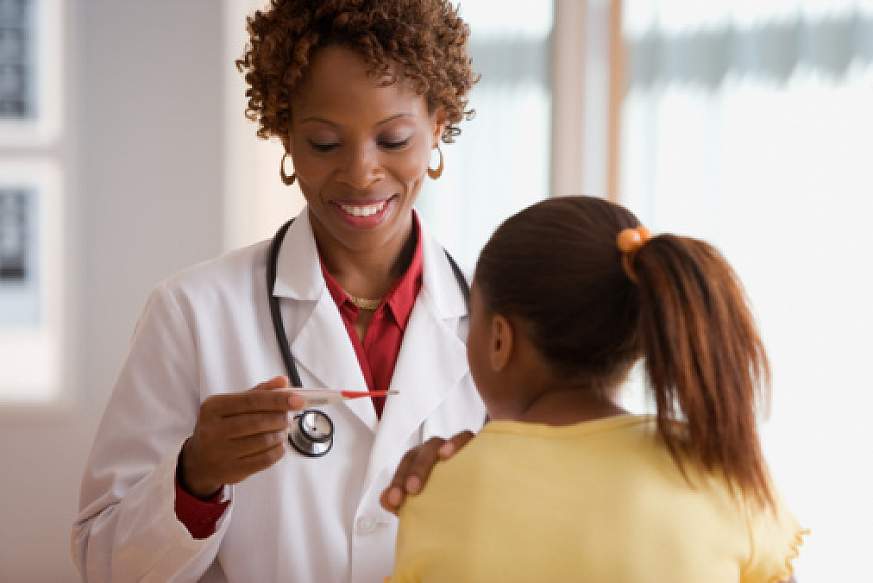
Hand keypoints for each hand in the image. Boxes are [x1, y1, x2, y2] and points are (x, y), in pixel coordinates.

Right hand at [179, 376, 303, 497]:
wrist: (199, 460)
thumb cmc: (220, 427)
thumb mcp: (231, 406)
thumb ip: (257, 393)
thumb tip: (283, 381)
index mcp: (213, 407)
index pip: (251, 400)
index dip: (277, 400)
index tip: (298, 400)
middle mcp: (213, 429)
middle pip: (258, 421)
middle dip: (280, 418)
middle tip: (289, 417)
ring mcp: (221, 452)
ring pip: (263, 441)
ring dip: (280, 435)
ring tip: (284, 431)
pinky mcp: (230, 471)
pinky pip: (263, 460)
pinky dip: (277, 451)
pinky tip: (279, 445)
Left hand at [379, 431, 474, 514]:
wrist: (479, 501)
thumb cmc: (444, 499)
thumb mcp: (423, 503)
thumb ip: (402, 503)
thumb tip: (385, 499)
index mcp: (419, 464)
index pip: (405, 466)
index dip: (397, 481)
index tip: (393, 501)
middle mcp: (432, 453)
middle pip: (418, 454)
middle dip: (414, 470)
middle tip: (411, 490)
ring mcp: (451, 448)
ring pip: (436, 444)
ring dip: (430, 455)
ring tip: (434, 464)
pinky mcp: (472, 447)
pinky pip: (464, 437)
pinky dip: (455, 442)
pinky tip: (449, 453)